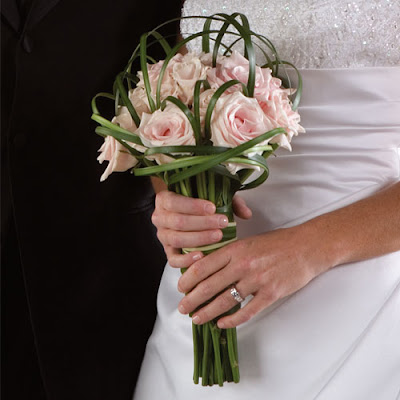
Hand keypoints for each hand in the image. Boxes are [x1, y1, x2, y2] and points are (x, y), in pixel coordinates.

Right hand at [151, 190, 251, 267]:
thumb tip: (247, 214)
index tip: (212, 208)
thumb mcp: (212, 196)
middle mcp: (160, 218)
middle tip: (222, 222)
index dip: (193, 206)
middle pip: (178, 222)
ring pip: (176, 240)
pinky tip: (202, 256)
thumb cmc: (198, 203)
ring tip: (218, 236)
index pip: (175, 202)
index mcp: (164, 200)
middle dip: (202, 223)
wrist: (185, 213)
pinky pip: (173, 260)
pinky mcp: (168, 252)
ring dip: (199, 239)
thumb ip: (230, 201)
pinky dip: (186, 259)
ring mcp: (163, 236)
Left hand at [177, 225, 331, 328]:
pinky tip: (222, 324)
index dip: (188, 279)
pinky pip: (247, 311)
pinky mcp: (271, 293)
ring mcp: (257, 280)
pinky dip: (232, 320)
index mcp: (235, 249)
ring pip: (225, 301)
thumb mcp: (248, 242)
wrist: (306, 247)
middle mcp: (243, 264)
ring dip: (207, 312)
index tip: (180, 288)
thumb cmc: (277, 243)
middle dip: (192, 299)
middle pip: (209, 286)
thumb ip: (228, 255)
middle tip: (182, 308)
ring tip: (196, 319)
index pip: (203, 266)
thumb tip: (207, 270)